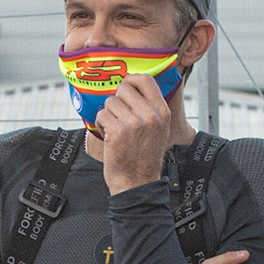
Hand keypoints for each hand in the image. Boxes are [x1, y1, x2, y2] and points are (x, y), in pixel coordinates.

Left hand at [97, 73, 175, 193]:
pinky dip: (101, 125)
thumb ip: (151, 108)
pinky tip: (109, 137)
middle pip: (124, 88)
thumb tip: (133, 85)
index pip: (146, 80)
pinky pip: (101, 115)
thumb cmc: (145, 157)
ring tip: (116, 130)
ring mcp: (133, 123)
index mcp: (162, 112)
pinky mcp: (117, 131)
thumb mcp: (159, 129)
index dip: (131, 80)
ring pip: (110, 102)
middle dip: (117, 101)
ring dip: (108, 115)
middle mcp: (150, 116)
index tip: (125, 88)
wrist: (137, 183)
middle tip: (119, 117)